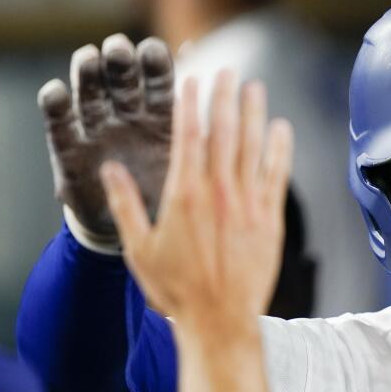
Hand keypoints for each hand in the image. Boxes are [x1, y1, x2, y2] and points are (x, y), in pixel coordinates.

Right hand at [39, 34, 174, 241]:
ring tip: (87, 58)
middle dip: (121, 65)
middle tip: (119, 48)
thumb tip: (197, 96)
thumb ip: (193, 133)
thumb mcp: (193, 172)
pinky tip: (53, 91)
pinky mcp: (68, 162)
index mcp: (164, 129)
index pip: (162, 90)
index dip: (158, 69)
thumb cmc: (171, 211)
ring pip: (91, 102)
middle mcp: (129, 127)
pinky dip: (55, 111)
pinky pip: (59, 133)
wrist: (141, 250)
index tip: (156, 48)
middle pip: (123, 87)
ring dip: (88, 78)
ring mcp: (98, 141)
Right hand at [99, 69, 292, 331]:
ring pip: (253, 148)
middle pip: (225, 133)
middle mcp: (219, 193)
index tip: (193, 79)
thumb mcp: (139, 249)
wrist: (219, 321)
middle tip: (228, 70)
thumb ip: (126, 205)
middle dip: (226, 98)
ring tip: (255, 87)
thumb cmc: (175, 289)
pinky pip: (276, 175)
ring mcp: (248, 205)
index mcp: (185, 196)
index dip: (191, 105)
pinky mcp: (270, 220)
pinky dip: (279, 149)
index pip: (188, 137)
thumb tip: (110, 168)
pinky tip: (281, 128)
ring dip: (254, 114)